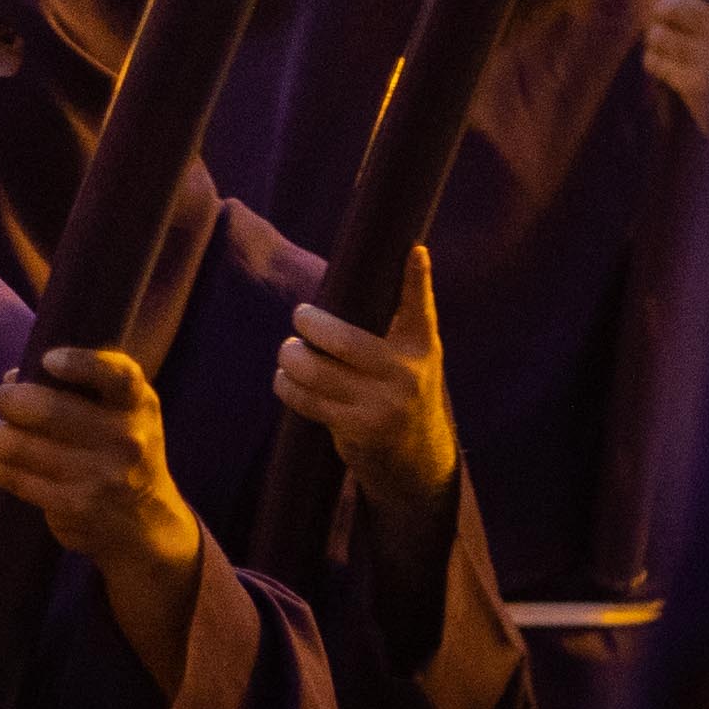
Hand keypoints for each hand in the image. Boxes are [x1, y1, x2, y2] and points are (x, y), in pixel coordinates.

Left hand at [0, 346, 204, 682]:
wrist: (153, 535)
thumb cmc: (127, 460)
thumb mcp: (128, 418)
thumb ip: (89, 393)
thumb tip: (16, 376)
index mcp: (143, 408)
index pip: (116, 374)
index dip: (80, 364)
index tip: (47, 359)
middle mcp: (131, 442)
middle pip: (55, 411)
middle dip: (14, 401)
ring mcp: (105, 480)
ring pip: (30, 449)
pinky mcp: (78, 511)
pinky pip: (23, 483)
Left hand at [274, 248, 461, 542]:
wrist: (417, 457)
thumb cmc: (405, 389)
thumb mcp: (415, 356)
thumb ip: (402, 317)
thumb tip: (394, 259)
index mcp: (422, 347)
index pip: (420, 308)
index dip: (417, 279)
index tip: (414, 251)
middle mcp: (406, 374)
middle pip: (342, 340)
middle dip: (310, 323)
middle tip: (300, 316)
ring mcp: (381, 405)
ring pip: (316, 371)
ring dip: (291, 357)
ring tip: (289, 352)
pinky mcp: (356, 428)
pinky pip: (307, 400)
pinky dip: (288, 386)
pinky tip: (286, 379)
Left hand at [645, 0, 708, 132]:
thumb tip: (669, 7)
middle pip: (677, 5)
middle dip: (661, 14)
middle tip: (661, 25)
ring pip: (659, 35)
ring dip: (655, 44)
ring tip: (667, 55)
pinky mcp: (700, 83)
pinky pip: (656, 62)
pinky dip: (654, 65)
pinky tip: (666, 73)